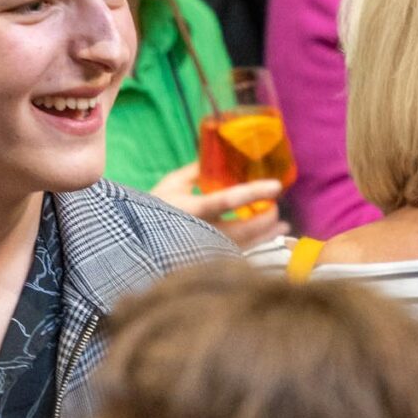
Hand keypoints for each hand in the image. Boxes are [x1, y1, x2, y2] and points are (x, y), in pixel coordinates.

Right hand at [150, 164, 286, 253]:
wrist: (134, 242)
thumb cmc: (152, 208)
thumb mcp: (171, 184)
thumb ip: (196, 171)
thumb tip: (219, 156)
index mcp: (189, 208)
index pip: (226, 200)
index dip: (253, 193)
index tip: (275, 186)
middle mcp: (198, 232)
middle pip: (241, 230)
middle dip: (264, 219)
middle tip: (276, 207)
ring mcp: (203, 249)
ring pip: (243, 246)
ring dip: (266, 236)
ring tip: (283, 226)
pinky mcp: (207, 260)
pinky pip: (237, 254)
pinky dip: (255, 246)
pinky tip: (269, 238)